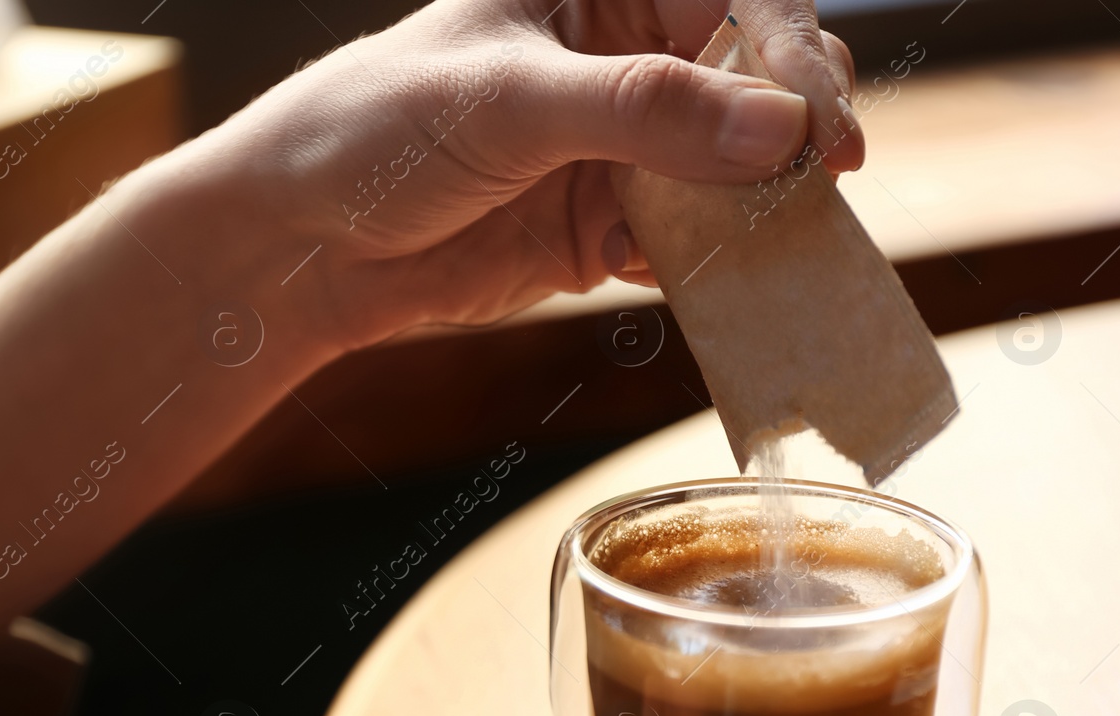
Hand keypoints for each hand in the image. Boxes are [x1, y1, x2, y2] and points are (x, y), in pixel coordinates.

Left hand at [0, 0, 859, 681]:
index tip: (823, 131)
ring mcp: (613, 153)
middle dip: (792, 135)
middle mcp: (618, 66)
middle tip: (821, 189)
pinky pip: (684, 245)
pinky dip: (708, 267)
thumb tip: (778, 129)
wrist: (296, 246)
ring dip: (759, 211)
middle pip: (750, 88)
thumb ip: (642, 109)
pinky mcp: (599, 232)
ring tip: (783, 249)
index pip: (732, 5)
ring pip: (728, 173)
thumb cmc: (374, 130)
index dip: (793, 57)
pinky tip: (710, 283)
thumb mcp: (508, 99)